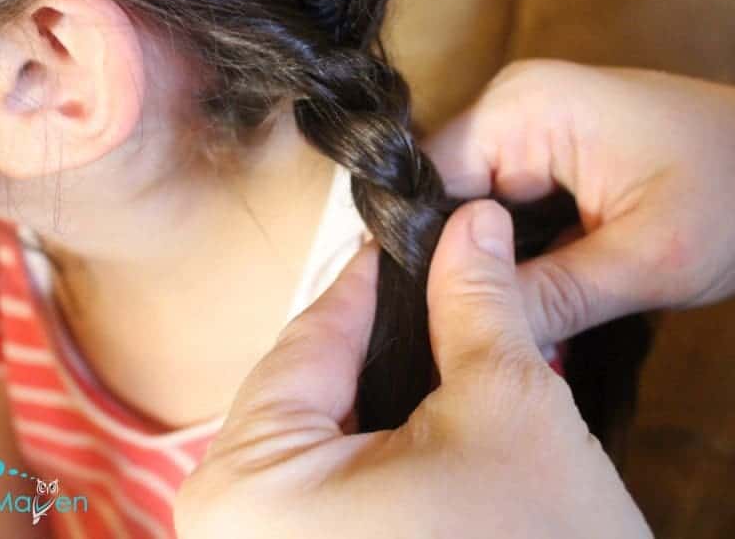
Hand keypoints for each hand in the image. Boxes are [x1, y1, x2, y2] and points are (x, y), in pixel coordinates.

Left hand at [174, 200, 650, 537]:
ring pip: (318, 434)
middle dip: (382, 336)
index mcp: (250, 486)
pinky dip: (373, 445)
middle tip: (440, 282)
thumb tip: (474, 226)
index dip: (372, 279)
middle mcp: (229, 526)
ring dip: (382, 389)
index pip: (308, 338)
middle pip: (308, 388)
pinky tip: (426, 418)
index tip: (412, 236)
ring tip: (442, 343)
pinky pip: (324, 483)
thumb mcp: (504, 408)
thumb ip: (475, 303)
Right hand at [425, 60, 734, 341]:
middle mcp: (513, 107)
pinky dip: (508, 261)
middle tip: (474, 341)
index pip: (423, 185)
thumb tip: (471, 334)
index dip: (423, 260)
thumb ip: (552, 297)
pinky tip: (524, 302)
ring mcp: (527, 130)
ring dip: (483, 270)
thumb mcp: (649, 259)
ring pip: (465, 215)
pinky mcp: (542, 157)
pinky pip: (497, 214)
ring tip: (500, 326)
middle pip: (438, 201)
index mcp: (525, 106)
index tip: (436, 327)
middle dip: (455, 271)